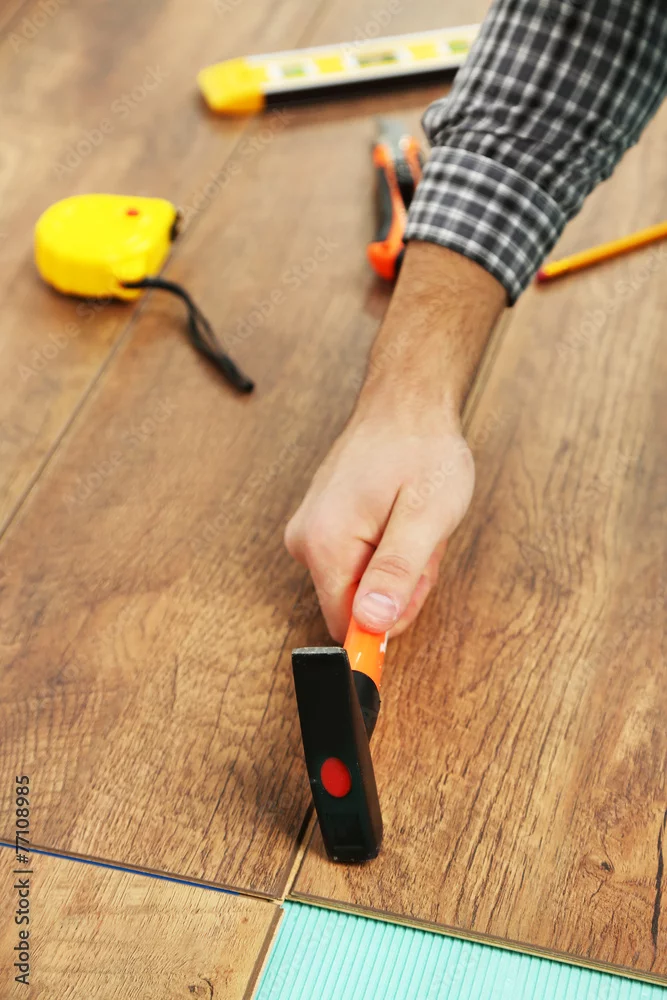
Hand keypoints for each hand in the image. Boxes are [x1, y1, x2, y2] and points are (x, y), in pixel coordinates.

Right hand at [285, 242, 505, 642]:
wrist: (407, 402)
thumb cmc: (421, 450)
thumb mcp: (426, 517)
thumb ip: (397, 574)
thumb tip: (370, 624)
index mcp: (325, 543)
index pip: (346, 626)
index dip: (386, 622)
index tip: (412, 591)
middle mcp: (306, 541)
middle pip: (357, 606)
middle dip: (400, 587)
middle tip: (421, 543)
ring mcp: (310, 533)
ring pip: (362, 586)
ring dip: (398, 568)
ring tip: (412, 525)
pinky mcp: (321, 527)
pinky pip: (359, 563)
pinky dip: (387, 551)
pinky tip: (399, 519)